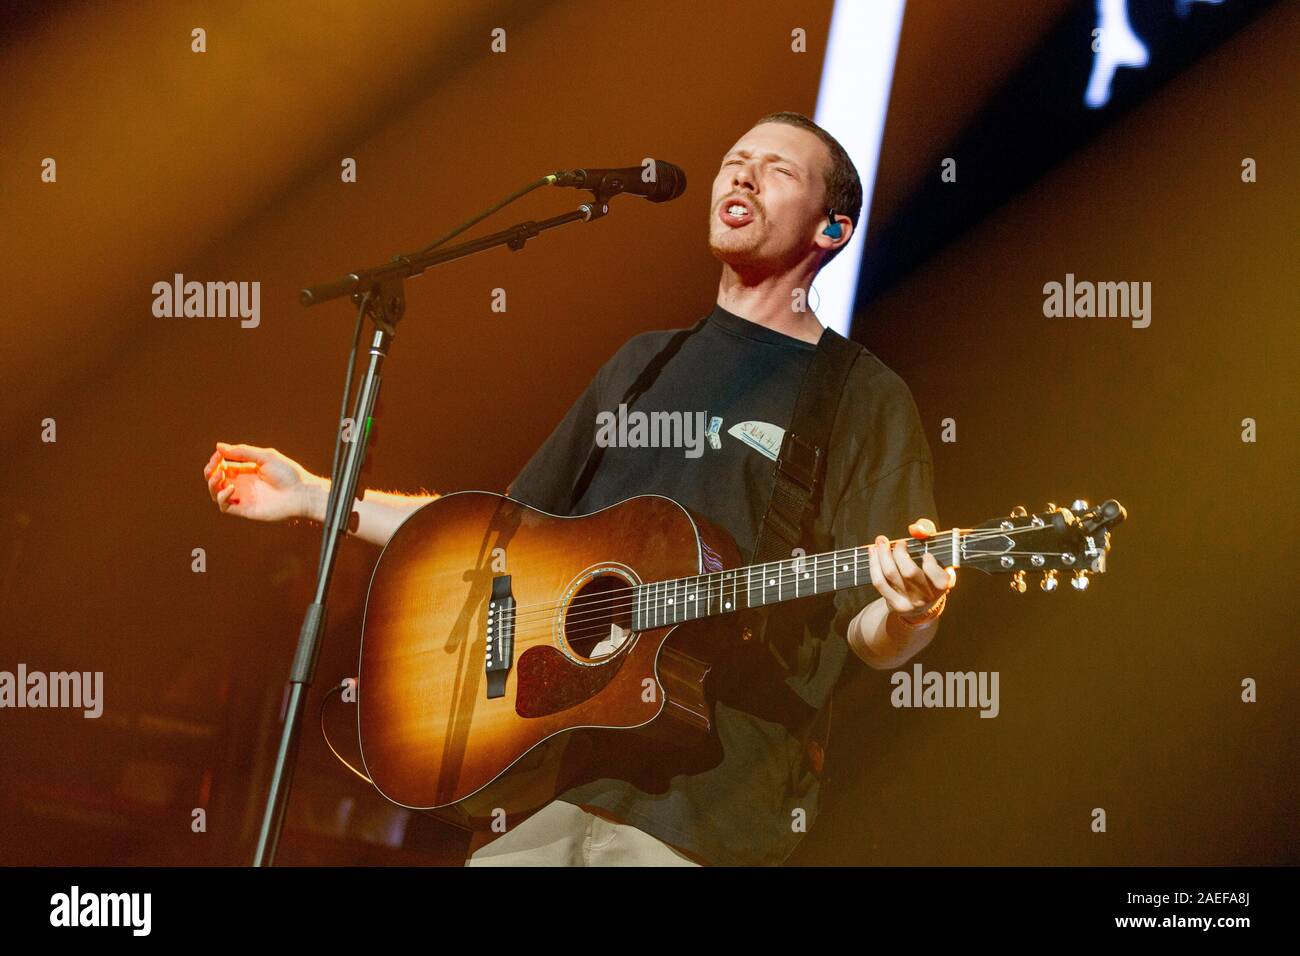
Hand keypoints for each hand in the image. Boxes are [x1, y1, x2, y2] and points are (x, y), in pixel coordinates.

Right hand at [202, 442, 321, 522]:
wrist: (301, 494)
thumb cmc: (288, 474)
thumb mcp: (265, 457)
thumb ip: (242, 452)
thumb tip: (218, 446)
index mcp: (248, 471)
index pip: (224, 466)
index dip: (217, 460)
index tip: (218, 454)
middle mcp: (244, 484)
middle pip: (217, 479)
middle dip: (210, 470)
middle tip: (214, 465)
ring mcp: (243, 497)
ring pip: (216, 493)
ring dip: (212, 483)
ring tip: (220, 475)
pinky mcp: (245, 510)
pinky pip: (224, 506)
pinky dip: (222, 497)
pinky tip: (231, 488)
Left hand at [868, 518, 954, 621]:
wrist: (921, 603)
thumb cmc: (928, 570)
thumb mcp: (935, 551)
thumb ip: (928, 532)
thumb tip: (915, 529)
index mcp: (942, 584)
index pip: (939, 577)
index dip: (930, 563)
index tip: (926, 554)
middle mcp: (927, 595)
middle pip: (909, 572)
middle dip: (899, 552)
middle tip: (899, 543)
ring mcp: (910, 602)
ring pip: (890, 574)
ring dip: (882, 554)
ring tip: (881, 542)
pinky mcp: (895, 604)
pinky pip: (879, 582)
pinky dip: (874, 564)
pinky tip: (873, 552)